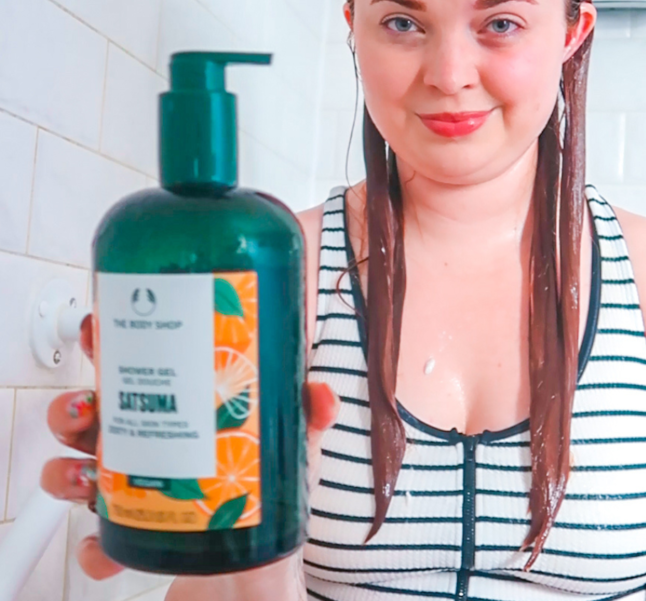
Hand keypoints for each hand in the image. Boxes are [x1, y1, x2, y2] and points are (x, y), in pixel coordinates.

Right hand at [41, 313, 339, 596]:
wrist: (257, 570)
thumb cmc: (268, 499)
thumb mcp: (292, 449)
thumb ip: (308, 417)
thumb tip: (321, 395)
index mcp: (180, 415)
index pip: (141, 372)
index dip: (113, 349)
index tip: (103, 332)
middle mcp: (152, 448)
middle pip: (96, 417)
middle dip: (75, 407)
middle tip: (87, 409)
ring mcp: (137, 492)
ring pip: (79, 471)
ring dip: (68, 470)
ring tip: (87, 475)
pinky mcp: (132, 539)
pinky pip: (98, 541)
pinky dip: (94, 545)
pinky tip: (107, 544)